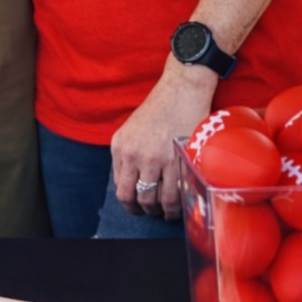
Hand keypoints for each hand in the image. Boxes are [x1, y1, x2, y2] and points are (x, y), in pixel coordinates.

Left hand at [110, 59, 217, 220]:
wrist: (181, 89)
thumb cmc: (160, 108)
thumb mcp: (133, 128)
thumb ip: (129, 154)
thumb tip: (133, 183)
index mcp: (119, 145)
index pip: (119, 186)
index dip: (129, 202)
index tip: (137, 205)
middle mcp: (133, 154)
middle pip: (132, 198)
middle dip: (141, 210)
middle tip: (151, 212)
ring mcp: (154, 159)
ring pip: (152, 201)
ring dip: (159, 211)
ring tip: (166, 212)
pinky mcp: (175, 161)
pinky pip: (173, 196)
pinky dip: (175, 207)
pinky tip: (178, 207)